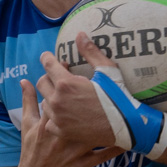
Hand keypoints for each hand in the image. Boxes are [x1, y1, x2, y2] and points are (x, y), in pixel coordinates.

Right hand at [15, 72, 114, 166]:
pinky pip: (104, 155)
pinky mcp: (83, 164)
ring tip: (123, 106)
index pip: (57, 96)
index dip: (64, 79)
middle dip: (89, 95)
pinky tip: (129, 136)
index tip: (71, 66)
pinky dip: (116, 146)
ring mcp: (73, 150)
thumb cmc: (32, 150)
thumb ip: (27, 102)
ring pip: (95, 132)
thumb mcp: (27, 125)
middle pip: (78, 110)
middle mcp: (61, 135)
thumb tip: (24, 81)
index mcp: (47, 122)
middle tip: (100, 82)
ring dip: (109, 121)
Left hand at [34, 30, 121, 147]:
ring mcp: (58, 118)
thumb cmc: (118, 97)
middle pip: (41, 83)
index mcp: (66, 83)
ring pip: (45, 102)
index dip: (47, 58)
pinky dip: (56, 117)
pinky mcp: (61, 131)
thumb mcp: (107, 71)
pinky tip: (66, 114)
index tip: (48, 57)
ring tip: (64, 97)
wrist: (125, 127)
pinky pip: (50, 121)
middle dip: (49, 78)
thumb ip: (91, 52)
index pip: (47, 64)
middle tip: (60, 78)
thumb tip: (79, 34)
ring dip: (52, 97)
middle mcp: (57, 100)